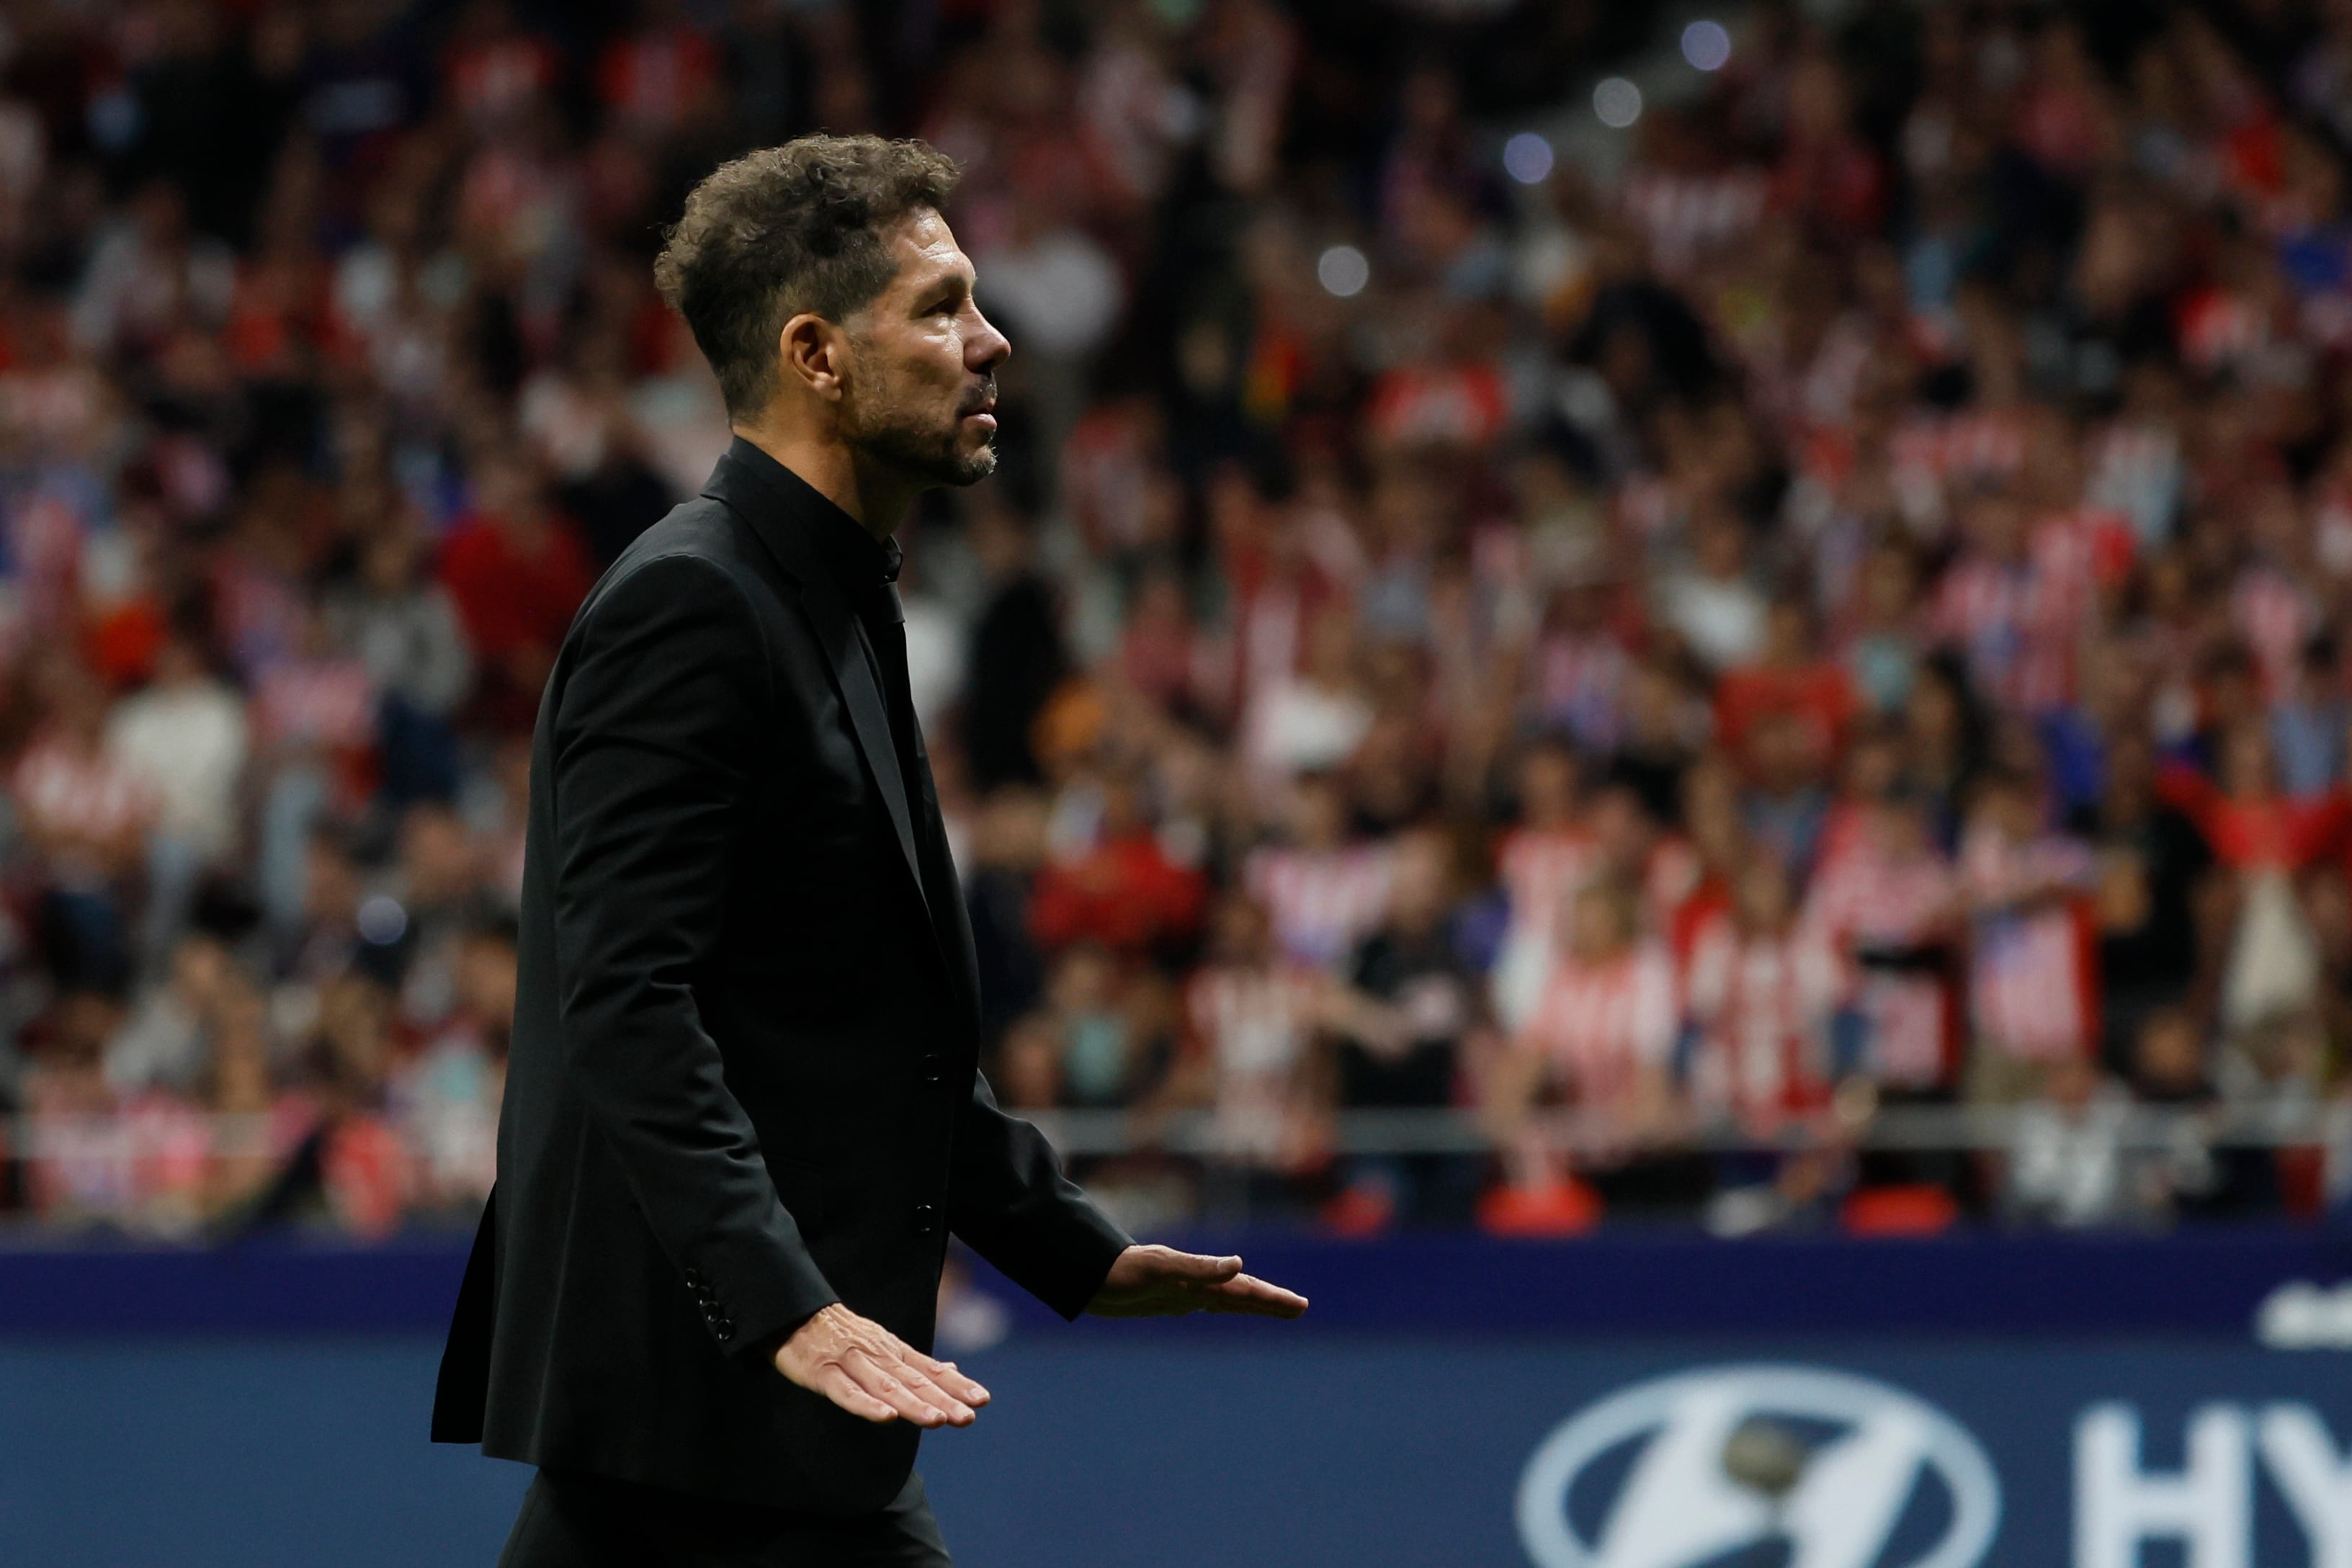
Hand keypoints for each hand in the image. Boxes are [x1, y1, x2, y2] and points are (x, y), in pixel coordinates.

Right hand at [772, 1303, 991, 1426]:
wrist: (796, 1314)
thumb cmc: (842, 1335)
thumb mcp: (882, 1344)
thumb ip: (914, 1363)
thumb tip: (951, 1370)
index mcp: (893, 1352)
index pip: (930, 1370)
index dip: (956, 1384)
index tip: (981, 1400)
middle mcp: (877, 1356)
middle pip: (913, 1381)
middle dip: (942, 1399)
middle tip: (967, 1417)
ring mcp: (851, 1363)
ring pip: (885, 1387)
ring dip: (912, 1404)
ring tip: (936, 1420)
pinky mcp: (823, 1373)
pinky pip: (846, 1392)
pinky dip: (866, 1405)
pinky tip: (885, 1417)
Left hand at [1084, 1244, 1308, 1318]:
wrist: (1089, 1274)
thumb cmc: (1122, 1271)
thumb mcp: (1160, 1269)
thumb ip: (1199, 1268)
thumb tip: (1239, 1264)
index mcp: (1200, 1278)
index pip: (1244, 1290)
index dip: (1272, 1299)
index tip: (1300, 1306)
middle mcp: (1196, 1284)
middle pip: (1242, 1294)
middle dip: (1271, 1302)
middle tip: (1301, 1308)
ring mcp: (1184, 1291)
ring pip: (1228, 1299)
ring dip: (1252, 1304)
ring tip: (1277, 1308)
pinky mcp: (1168, 1298)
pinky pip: (1206, 1303)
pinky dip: (1222, 1306)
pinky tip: (1221, 1307)